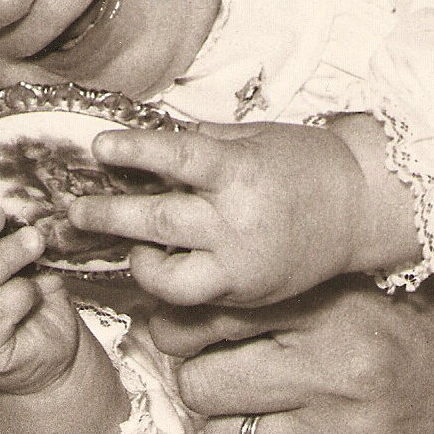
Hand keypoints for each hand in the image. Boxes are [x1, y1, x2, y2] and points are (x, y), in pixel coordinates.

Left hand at [70, 120, 376, 305]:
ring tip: (119, 246)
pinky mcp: (246, 292)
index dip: (135, 150)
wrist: (358, 206)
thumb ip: (205, 143)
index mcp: (241, 170)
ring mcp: (241, 262)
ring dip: (134, 259)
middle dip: (110, 215)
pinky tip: (157, 267)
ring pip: (168, 273)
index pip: (177, 156)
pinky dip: (168, 284)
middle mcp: (238, 219)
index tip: (99, 146)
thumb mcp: (255, 137)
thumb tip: (152, 142)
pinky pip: (192, 296)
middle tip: (74, 210)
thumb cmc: (306, 161)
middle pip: (159, 219)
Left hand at [149, 275, 433, 433]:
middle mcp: (335, 373)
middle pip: (205, 383)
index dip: (178, 319)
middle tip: (203, 366)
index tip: (173, 321)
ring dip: (225, 424)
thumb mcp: (370, 285)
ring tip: (242, 405)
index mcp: (335, 310)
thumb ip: (298, 288)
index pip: (215, 314)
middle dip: (194, 375)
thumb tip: (204, 292)